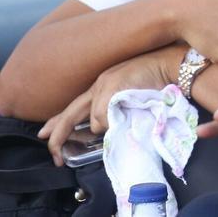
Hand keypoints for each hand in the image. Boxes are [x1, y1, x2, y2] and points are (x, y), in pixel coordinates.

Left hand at [38, 45, 182, 164]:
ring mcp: (105, 85)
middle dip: (59, 135)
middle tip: (53, 155)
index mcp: (102, 85)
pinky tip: (126, 116)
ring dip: (105, 127)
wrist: (173, 62)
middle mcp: (99, 85)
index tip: (45, 135)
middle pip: (71, 113)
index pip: (74, 107)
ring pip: (94, 119)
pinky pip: (104, 115)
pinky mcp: (111, 87)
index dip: (58, 122)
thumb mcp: (131, 95)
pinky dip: (113, 121)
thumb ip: (117, 109)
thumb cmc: (159, 79)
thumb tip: (107, 129)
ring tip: (126, 121)